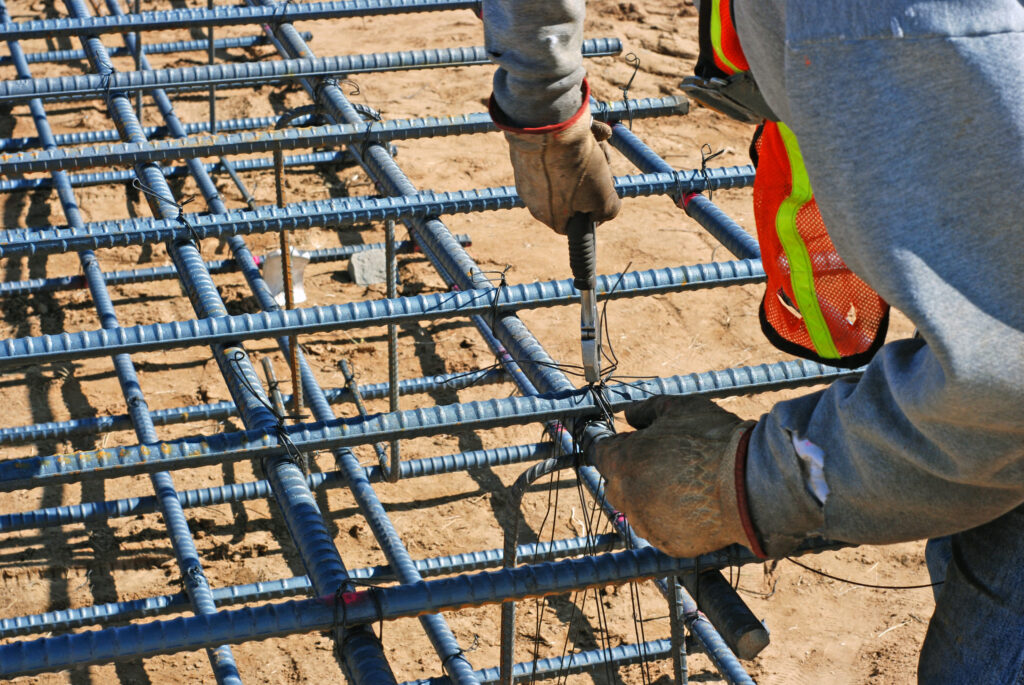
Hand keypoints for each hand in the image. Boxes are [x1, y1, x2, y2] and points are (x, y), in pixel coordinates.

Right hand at [490, 80, 620, 233]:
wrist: (548, 124)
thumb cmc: (576, 168)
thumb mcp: (604, 199)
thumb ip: (607, 211)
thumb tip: (603, 209)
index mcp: (549, 215)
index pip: (575, 224)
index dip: (594, 211)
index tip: (605, 195)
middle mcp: (534, 196)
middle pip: (574, 192)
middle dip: (595, 176)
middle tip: (604, 163)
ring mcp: (528, 171)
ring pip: (568, 166)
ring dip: (591, 154)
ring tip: (598, 142)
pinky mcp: (527, 148)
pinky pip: (557, 146)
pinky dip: (578, 138)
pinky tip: (592, 129)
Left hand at [591, 395, 761, 557]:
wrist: (752, 483)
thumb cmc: (713, 441)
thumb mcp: (678, 408)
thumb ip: (646, 410)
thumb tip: (629, 414)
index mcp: (623, 461)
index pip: (600, 453)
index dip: (617, 445)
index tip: (634, 443)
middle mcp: (627, 496)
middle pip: (616, 483)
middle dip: (632, 473)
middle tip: (664, 463)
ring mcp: (647, 523)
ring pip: (637, 510)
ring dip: (651, 498)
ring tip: (684, 485)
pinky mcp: (668, 544)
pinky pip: (660, 530)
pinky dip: (671, 520)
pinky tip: (694, 505)